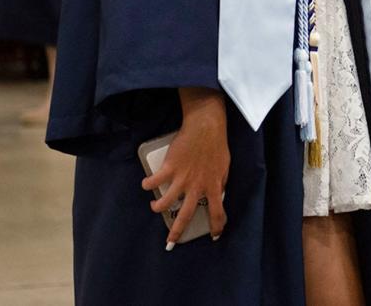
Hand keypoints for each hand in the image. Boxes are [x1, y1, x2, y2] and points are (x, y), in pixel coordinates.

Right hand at [142, 87, 228, 246]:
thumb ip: (220, 181)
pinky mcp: (170, 167)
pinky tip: (146, 184)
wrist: (205, 127)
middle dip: (177, 231)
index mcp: (213, 186)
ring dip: (159, 207)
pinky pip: (155, 180)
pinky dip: (148, 184)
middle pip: (186, 215)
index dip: (216, 226)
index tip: (214, 235)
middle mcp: (196, 187)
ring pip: (167, 202)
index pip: (217, 212)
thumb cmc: (216, 145)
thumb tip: (218, 191)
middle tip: (170, 242)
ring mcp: (182, 178)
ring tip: (155, 207)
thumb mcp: (224, 167)